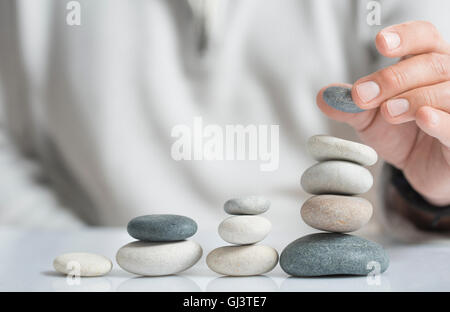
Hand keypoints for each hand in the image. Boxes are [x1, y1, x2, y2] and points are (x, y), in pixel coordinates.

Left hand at [317, 21, 449, 205]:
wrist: (419, 167)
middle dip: (393, 78)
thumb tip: (323, 97)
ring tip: (387, 111)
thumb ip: (350, 105)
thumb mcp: (369, 117)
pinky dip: (439, 120)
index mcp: (427, 64)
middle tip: (362, 95)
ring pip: (447, 90)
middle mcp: (449, 80)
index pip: (424, 37)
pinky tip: (423, 117)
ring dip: (413, 98)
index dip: (405, 37)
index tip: (380, 43)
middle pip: (431, 64)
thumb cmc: (401, 133)